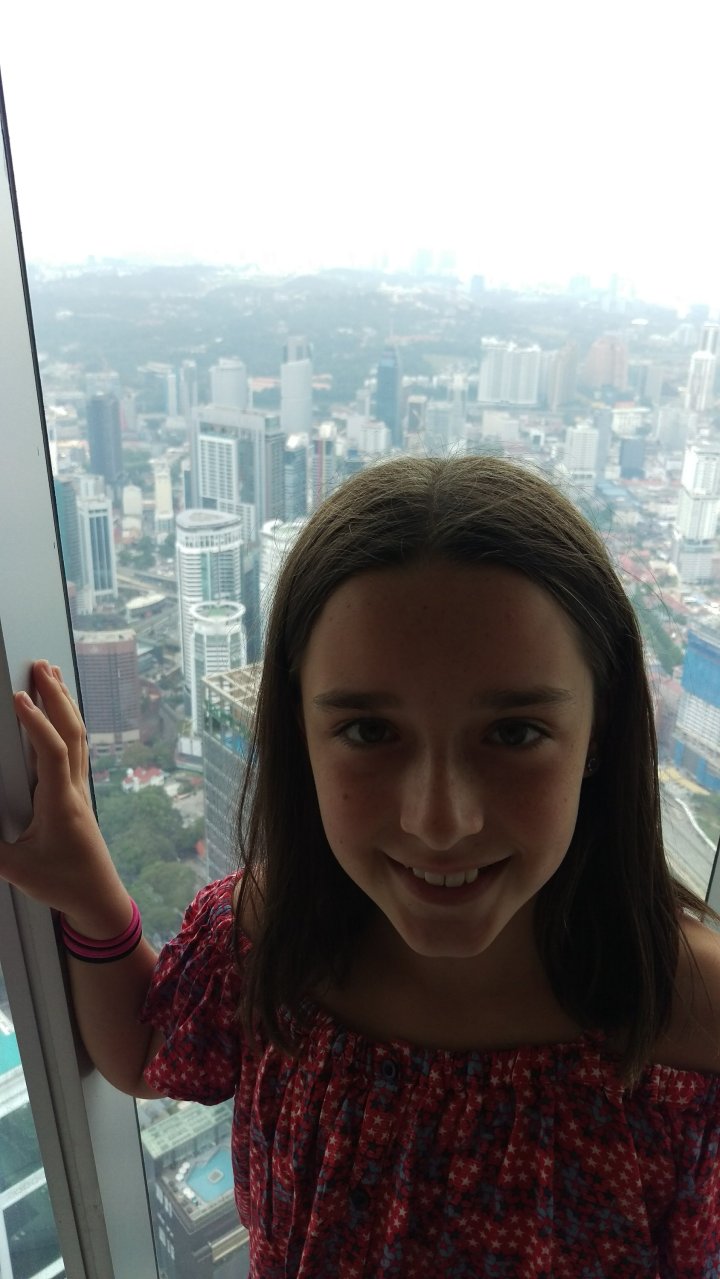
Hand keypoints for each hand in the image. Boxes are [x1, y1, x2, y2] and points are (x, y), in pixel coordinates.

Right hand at [0, 661, 131, 935]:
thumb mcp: (15, 867)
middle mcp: (74, 789)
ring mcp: (80, 790)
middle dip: (55, 696)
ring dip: (64, 704)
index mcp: (60, 803)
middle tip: (40, 666)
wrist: (99, 899)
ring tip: (50, 675)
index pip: (51, 752)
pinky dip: (65, 723)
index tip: (19, 697)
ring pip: (76, 737)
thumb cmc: (60, 884)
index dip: (36, 722)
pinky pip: (75, 750)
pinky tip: (60, 714)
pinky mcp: (78, 795)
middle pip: (71, 732)